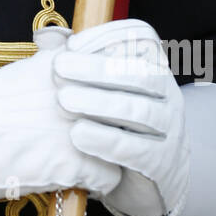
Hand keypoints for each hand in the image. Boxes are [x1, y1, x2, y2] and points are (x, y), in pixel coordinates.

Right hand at [0, 28, 120, 201]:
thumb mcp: (27, 67)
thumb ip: (55, 53)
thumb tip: (68, 40)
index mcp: (71, 67)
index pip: (122, 71)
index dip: (121, 91)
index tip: (116, 102)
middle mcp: (83, 94)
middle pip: (127, 109)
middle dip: (121, 123)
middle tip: (109, 134)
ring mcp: (83, 128)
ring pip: (123, 145)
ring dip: (112, 153)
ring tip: (97, 159)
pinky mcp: (78, 163)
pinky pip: (110, 178)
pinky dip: (98, 183)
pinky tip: (83, 181)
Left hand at [52, 18, 189, 215]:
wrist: (148, 179)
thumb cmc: (117, 124)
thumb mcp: (103, 90)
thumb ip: (78, 61)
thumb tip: (45, 37)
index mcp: (155, 68)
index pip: (143, 40)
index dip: (108, 37)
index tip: (71, 45)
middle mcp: (168, 94)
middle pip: (141, 74)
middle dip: (97, 69)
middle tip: (58, 69)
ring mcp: (169, 129)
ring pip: (140, 110)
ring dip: (99, 103)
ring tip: (64, 100)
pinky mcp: (162, 162)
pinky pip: (137, 149)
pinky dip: (106, 139)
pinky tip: (77, 134)